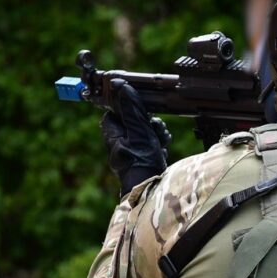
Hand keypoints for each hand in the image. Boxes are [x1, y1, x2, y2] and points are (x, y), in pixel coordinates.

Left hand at [100, 80, 171, 195]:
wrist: (152, 191)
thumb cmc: (142, 164)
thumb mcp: (139, 132)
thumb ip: (132, 109)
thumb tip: (121, 86)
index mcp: (112, 135)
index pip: (115, 112)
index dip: (128, 108)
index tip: (140, 108)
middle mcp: (120, 144)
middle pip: (133, 121)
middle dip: (148, 121)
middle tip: (155, 127)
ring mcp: (131, 152)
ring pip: (144, 132)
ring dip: (156, 132)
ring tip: (161, 140)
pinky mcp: (143, 159)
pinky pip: (151, 144)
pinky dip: (159, 143)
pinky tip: (163, 148)